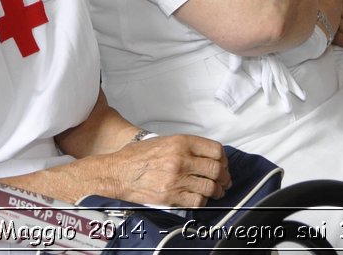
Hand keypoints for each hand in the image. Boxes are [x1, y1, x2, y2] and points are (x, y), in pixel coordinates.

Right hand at [103, 134, 229, 207]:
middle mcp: (181, 159)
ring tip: (216, 191)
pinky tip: (201, 198)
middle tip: (225, 181)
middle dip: (224, 177)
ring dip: (217, 191)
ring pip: (210, 187)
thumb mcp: (163, 140)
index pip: (215, 150)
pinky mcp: (171, 196)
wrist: (118, 172)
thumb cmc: (136, 157)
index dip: (223, 159)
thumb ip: (185, 146)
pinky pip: (198, 201)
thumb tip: (205, 155)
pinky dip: (203, 201)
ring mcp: (177, 178)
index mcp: (180, 142)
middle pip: (216, 169)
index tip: (223, 164)